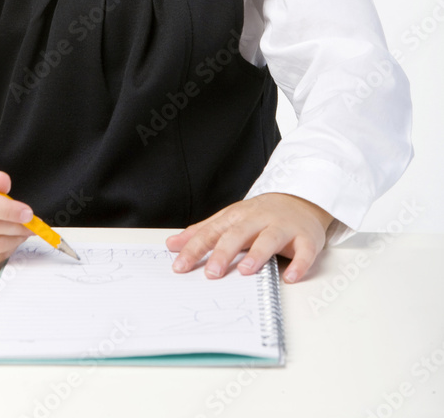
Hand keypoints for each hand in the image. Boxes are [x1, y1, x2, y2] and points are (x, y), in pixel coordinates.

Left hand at [165, 193, 334, 282]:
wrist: (300, 199)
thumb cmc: (260, 215)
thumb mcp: (229, 219)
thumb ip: (202, 233)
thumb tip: (172, 245)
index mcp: (238, 216)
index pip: (212, 232)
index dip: (195, 248)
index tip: (180, 265)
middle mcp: (259, 219)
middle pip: (239, 233)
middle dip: (224, 252)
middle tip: (211, 273)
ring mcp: (284, 227)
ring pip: (270, 238)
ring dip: (258, 254)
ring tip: (246, 270)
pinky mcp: (306, 238)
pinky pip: (304, 251)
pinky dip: (299, 264)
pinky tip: (290, 277)